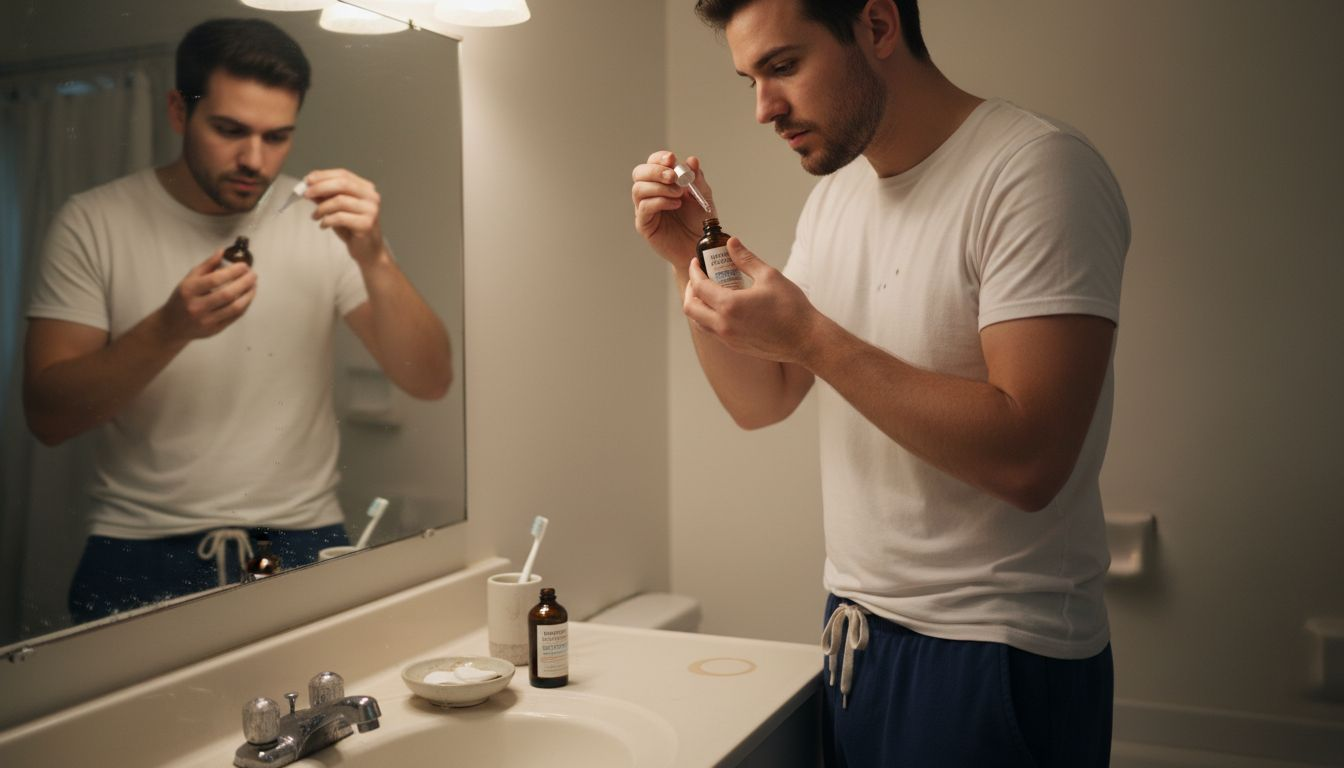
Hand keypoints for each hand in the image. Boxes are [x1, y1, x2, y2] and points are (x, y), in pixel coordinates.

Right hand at [160, 249, 257, 341]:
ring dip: (248, 295)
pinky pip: (235, 316)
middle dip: (244, 283)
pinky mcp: (215, 329)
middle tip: (253, 275)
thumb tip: (222, 251)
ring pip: (234, 307)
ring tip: (254, 285)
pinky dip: (245, 305)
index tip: (244, 266)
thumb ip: (206, 265)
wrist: (172, 325)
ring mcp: (206, 320)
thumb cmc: (182, 299)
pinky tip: (248, 296)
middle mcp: (197, 306)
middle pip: (227, 294)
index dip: (233, 272)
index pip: (215, 279)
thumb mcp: (188, 279)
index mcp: (189, 290)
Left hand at [304, 168, 386, 264]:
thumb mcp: (337, 209)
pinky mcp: (366, 224)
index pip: (343, 174)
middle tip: (306, 194)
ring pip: (340, 201)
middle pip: (342, 184)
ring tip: (315, 216)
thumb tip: (309, 187)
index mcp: (365, 189)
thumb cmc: (353, 229)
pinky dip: (327, 220)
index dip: (323, 175)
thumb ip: (326, 196)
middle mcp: (371, 197)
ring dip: (322, 207)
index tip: (308, 180)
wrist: (368, 250)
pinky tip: (323, 225)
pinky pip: (340, 217)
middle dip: (320, 187)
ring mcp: (370, 210)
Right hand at [631, 151, 713, 269]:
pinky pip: (644, 208)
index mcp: (662, 182)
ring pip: (639, 189)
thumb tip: (691, 160)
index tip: (672, 159)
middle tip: (673, 177)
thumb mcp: (703, 196)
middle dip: (655, 171)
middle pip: (639, 173)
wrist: (700, 246)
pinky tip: (676, 205)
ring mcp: (645, 209)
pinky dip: (660, 202)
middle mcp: (650, 193)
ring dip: (660, 188)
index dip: (659, 158)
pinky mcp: (644, 224)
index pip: (652, 163)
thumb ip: (697, 179)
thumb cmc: (700, 222)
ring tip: (679, 195)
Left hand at [683, 236, 819, 364]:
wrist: (806, 339)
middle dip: (690, 290)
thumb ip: (745, 259)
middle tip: (699, 277)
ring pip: (699, 322)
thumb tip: (731, 243)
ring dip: (698, 306)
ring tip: (709, 292)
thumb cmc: (791, 308)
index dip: (694, 271)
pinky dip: (709, 318)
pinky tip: (723, 307)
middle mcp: (723, 325)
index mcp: (729, 306)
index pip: (699, 286)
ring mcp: (728, 339)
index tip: (697, 262)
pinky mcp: (735, 346)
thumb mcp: (769, 276)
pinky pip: (712, 332)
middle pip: (690, 308)